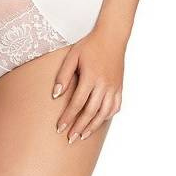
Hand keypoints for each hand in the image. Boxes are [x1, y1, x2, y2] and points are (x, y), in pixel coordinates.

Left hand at [52, 28, 125, 143]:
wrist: (112, 37)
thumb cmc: (89, 46)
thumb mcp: (72, 56)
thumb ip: (63, 76)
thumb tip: (55, 95)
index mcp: (90, 77)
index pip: (77, 103)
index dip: (68, 117)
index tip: (59, 128)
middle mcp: (104, 84)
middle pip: (90, 112)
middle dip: (79, 127)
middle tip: (69, 138)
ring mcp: (114, 87)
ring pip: (104, 113)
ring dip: (93, 126)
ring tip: (82, 136)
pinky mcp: (120, 87)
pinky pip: (115, 107)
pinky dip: (107, 117)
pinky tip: (99, 122)